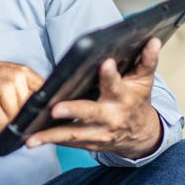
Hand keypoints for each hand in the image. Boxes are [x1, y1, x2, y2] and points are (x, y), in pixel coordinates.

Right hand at [0, 58, 43, 160]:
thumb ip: (11, 95)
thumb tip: (42, 103)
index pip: (22, 70)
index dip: (38, 87)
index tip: (46, 106)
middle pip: (17, 77)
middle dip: (27, 102)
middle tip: (29, 122)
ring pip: (7, 89)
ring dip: (16, 113)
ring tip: (15, 129)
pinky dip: (2, 121)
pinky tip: (1, 132)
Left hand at [25, 38, 163, 159]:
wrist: (141, 134)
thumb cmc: (137, 100)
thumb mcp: (144, 81)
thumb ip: (147, 60)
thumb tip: (153, 40)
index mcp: (123, 98)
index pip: (116, 84)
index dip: (110, 74)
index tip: (104, 63)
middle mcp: (110, 117)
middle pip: (90, 113)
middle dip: (73, 110)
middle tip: (55, 107)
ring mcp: (99, 133)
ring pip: (73, 134)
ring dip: (51, 136)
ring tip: (31, 137)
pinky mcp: (89, 144)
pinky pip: (68, 143)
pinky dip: (50, 140)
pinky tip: (31, 140)